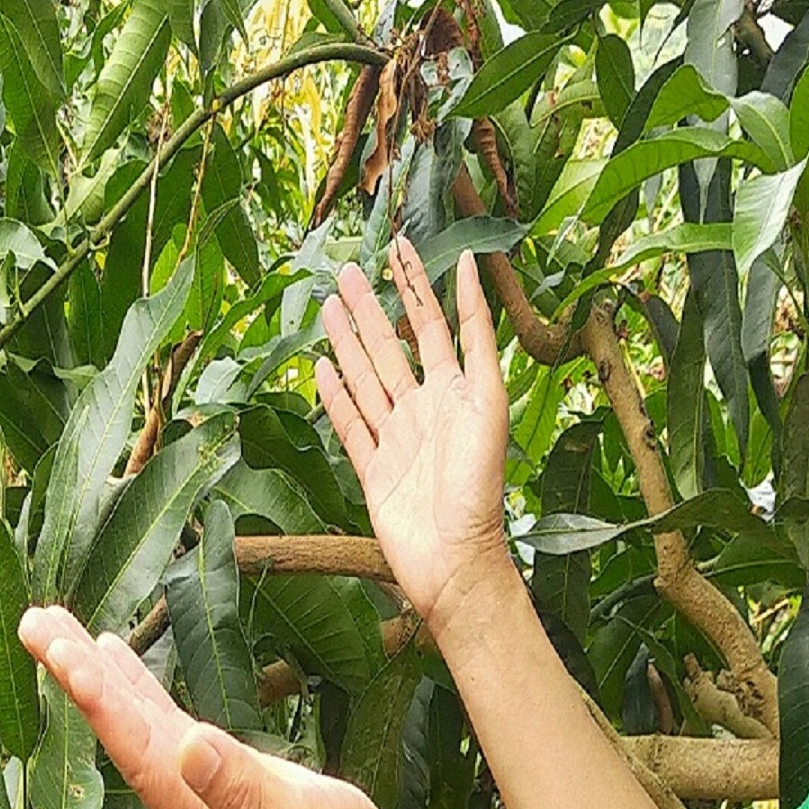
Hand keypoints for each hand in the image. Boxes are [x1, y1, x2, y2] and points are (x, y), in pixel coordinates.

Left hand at [20, 606, 409, 808]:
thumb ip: (244, 795)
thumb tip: (190, 748)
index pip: (133, 747)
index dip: (97, 700)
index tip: (59, 653)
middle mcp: (183, 801)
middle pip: (119, 729)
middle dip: (77, 675)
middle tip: (33, 621)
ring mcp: (198, 792)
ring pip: (137, 723)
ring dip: (98, 677)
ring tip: (57, 629)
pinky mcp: (219, 782)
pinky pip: (164, 727)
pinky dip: (137, 693)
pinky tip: (117, 662)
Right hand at [315, 238, 512, 632]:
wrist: (454, 559)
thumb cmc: (478, 483)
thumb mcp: (487, 398)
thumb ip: (476, 335)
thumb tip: (473, 268)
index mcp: (455, 390)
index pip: (429, 324)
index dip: (414, 286)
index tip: (397, 249)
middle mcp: (424, 410)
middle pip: (390, 348)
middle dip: (369, 309)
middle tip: (346, 271)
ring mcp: (396, 440)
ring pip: (366, 380)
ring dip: (348, 343)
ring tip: (328, 307)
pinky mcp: (373, 471)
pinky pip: (351, 426)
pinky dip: (335, 397)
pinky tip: (321, 369)